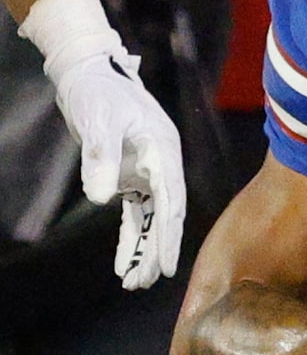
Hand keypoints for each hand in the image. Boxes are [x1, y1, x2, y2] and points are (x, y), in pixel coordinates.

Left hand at [51, 48, 184, 287]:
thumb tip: (102, 199)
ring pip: (150, 219)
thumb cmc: (97, 91)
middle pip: (164, 217)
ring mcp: (147, 173)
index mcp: (163, 152)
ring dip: (142, 249)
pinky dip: (130, 236)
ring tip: (133, 282)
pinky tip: (124, 262)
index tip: (165, 266)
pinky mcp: (131, 176)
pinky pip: (134, 213)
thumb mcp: (97, 120)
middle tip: (145, 282)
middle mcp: (161, 166)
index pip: (170, 202)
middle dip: (156, 250)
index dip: (168, 236)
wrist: (87, 72)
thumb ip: (101, 158)